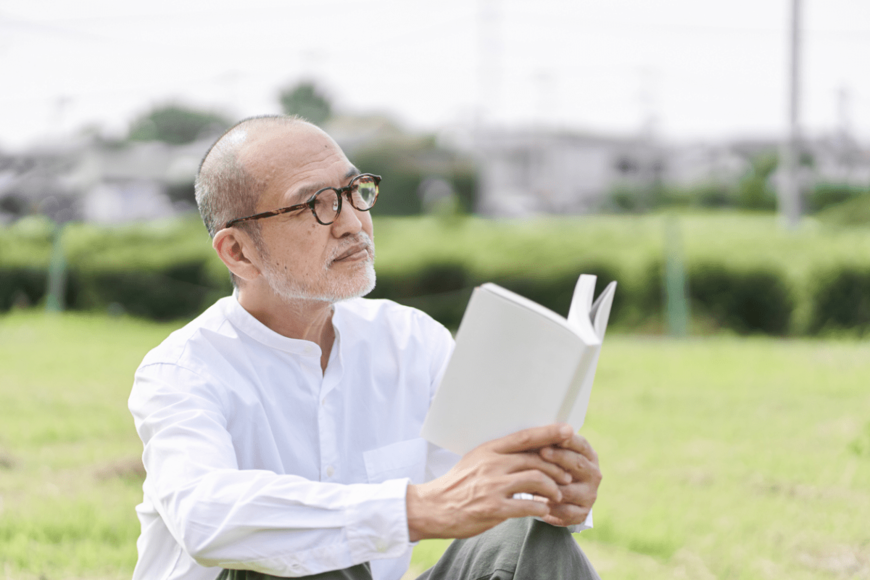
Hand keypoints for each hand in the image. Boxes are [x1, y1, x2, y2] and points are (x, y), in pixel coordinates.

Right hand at [406, 424, 575, 540]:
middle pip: (536, 459)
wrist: (433, 507)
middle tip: (567, 476)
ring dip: (552, 488)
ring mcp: (493, 486)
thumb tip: (526, 452)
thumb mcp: (475, 461)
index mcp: (489, 450)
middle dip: (557, 468)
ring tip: (557, 495)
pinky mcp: (494, 508)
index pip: (524, 437)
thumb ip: (499, 456)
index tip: (568, 430)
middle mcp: (492, 464)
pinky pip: (528, 505)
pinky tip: (544, 510)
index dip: (549, 432)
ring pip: (536, 479)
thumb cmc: (457, 485)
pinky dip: (541, 508)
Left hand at [536, 433, 601, 526]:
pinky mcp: (582, 514)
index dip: (569, 440)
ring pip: (568, 489)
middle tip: (542, 451)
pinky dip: (549, 506)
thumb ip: (549, 443)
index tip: (555, 435)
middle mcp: (593, 474)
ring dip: (550, 484)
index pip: (582, 444)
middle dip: (559, 457)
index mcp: (588, 455)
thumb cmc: (552, 470)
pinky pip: (564, 510)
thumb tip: (533, 430)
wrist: (558, 502)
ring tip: (531, 478)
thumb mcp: (554, 455)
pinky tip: (535, 501)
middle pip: (578, 463)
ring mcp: (589, 495)